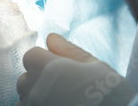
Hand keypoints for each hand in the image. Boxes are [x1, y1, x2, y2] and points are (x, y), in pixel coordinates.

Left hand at [16, 33, 134, 105]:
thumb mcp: (97, 67)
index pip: (30, 56)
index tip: (61, 71)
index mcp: (47, 68)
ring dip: (36, 99)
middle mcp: (34, 88)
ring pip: (25, 99)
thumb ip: (69, 50)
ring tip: (62, 102)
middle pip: (25, 79)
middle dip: (39, 81)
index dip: (45, 61)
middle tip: (65, 90)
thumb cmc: (113, 95)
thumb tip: (50, 37)